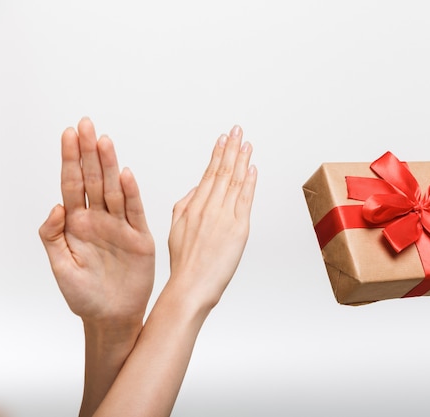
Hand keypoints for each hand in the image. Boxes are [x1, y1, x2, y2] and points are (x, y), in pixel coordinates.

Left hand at [39, 117, 154, 327]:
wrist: (112, 317)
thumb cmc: (85, 295)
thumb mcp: (60, 267)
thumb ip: (53, 235)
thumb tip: (56, 205)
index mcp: (76, 225)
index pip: (72, 185)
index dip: (70, 159)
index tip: (68, 134)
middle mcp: (98, 220)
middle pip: (93, 179)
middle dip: (88, 151)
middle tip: (86, 124)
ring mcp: (119, 226)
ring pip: (113, 189)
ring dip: (109, 165)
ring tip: (104, 141)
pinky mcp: (139, 237)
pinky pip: (134, 211)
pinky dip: (131, 193)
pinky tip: (125, 174)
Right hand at [167, 125, 255, 310]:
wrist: (190, 285)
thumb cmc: (184, 263)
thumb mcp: (176, 228)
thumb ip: (185, 204)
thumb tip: (198, 188)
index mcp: (193, 206)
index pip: (208, 174)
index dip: (217, 154)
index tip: (222, 139)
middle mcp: (208, 208)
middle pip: (222, 172)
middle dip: (231, 148)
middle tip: (237, 131)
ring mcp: (224, 217)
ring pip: (234, 181)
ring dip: (242, 160)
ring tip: (246, 143)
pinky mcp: (238, 229)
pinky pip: (245, 199)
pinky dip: (250, 181)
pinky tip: (252, 168)